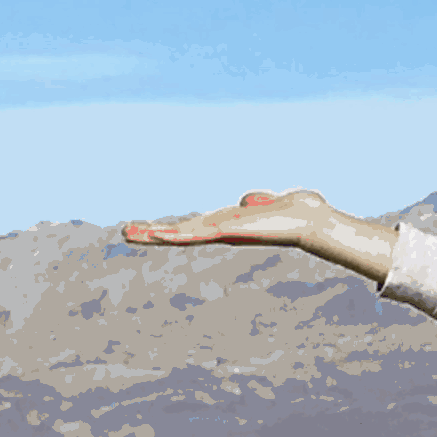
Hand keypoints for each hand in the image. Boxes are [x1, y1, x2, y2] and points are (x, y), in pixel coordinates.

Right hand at [120, 189, 401, 283]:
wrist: (311, 220)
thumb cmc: (294, 211)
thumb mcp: (267, 202)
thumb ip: (255, 201)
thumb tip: (248, 202)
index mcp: (228, 224)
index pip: (192, 227)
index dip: (169, 228)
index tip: (147, 230)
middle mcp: (223, 230)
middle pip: (181, 232)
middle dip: (153, 233)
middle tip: (125, 233)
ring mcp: (224, 232)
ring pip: (182, 234)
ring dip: (155, 234)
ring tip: (128, 233)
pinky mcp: (230, 231)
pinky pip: (199, 232)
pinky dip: (178, 233)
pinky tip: (158, 234)